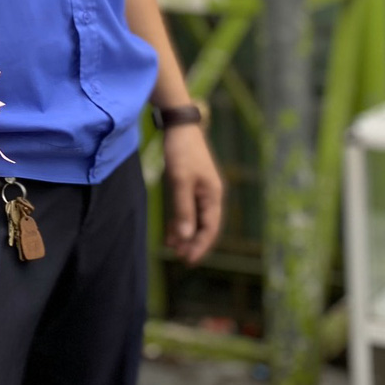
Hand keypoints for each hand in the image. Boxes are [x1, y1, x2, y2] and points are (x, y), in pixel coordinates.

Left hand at [162, 124, 222, 264]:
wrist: (179, 124)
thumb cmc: (181, 151)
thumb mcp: (179, 180)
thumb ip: (183, 209)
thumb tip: (186, 237)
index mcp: (213, 195)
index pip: (210, 228)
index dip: (200, 246)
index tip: (188, 261)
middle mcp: (211, 194)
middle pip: (205, 226)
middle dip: (193, 243)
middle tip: (179, 258)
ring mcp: (202, 189)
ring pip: (196, 218)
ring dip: (186, 233)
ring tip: (173, 248)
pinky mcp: (192, 184)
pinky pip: (189, 208)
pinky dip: (181, 220)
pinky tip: (171, 231)